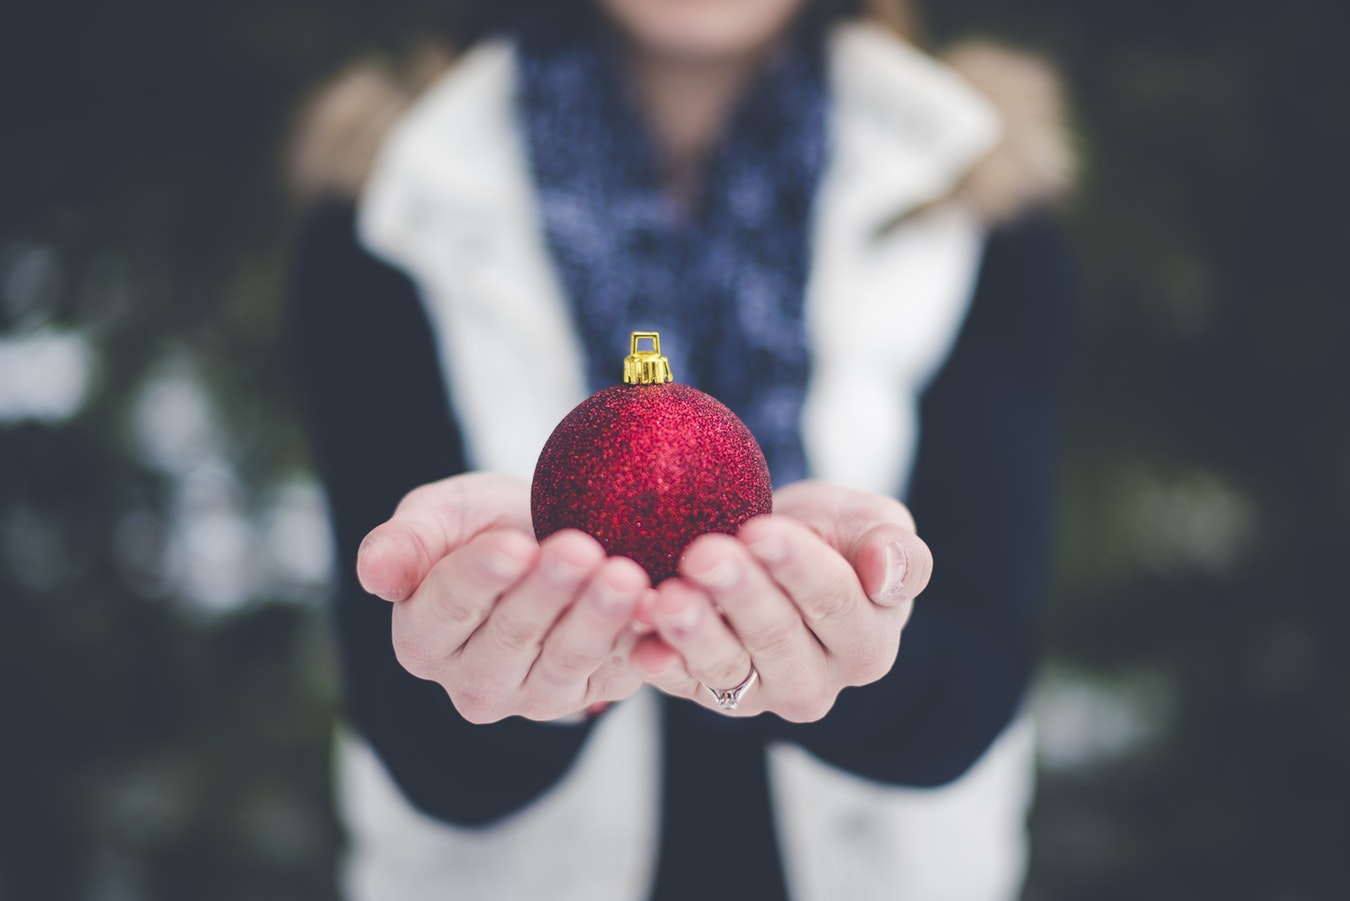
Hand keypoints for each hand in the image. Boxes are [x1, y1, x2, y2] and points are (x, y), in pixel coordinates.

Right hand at [357, 472, 648, 723]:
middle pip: (511, 638)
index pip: (447, 608)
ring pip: (565, 661)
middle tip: (581, 550)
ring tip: (625, 575)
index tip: (512, 545)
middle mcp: (473, 681)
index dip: (480, 577)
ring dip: (598, 619)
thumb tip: (373, 573)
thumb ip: (404, 542)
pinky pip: (616, 672)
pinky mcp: (590, 694)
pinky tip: (658, 608)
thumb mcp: (439, 517)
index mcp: (423, 637)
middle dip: (549, 592)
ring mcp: (534, 695)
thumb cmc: (484, 526)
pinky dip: (639, 641)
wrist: (548, 539)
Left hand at [630, 481, 932, 720]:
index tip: (761, 531)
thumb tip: (887, 572)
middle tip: (705, 554)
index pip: (835, 602)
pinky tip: (641, 645)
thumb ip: (897, 551)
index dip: (798, 567)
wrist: (772, 549)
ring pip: (727, 668)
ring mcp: (758, 693)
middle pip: (777, 638)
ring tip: (669, 600)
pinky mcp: (705, 693)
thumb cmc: (830, 536)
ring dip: (695, 634)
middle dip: (739, 593)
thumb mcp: (874, 526)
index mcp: (867, 643)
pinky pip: (681, 683)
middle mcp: (816, 681)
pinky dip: (660, 664)